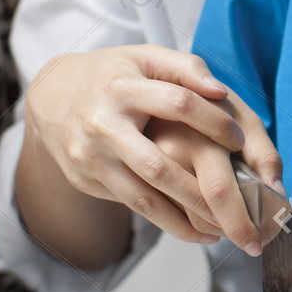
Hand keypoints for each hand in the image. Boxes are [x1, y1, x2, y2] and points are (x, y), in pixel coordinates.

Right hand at [24, 45, 266, 247]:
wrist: (50, 97)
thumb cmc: (113, 75)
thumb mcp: (145, 57)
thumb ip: (186, 68)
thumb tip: (220, 93)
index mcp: (123, 88)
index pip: (178, 103)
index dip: (213, 122)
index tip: (241, 140)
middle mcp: (104, 125)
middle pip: (158, 166)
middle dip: (202, 193)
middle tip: (239, 212)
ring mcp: (91, 158)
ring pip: (143, 198)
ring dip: (184, 221)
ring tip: (221, 233)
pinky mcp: (86, 180)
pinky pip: (131, 206)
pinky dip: (165, 221)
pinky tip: (194, 230)